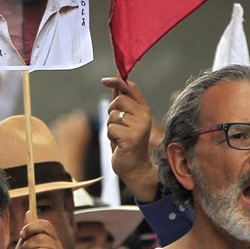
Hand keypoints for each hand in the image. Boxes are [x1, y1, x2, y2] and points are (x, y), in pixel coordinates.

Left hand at [103, 77, 158, 200]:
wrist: (136, 168)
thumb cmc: (128, 143)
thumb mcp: (125, 121)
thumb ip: (121, 103)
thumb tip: (114, 84)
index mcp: (144, 110)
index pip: (131, 88)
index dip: (117, 81)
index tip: (104, 80)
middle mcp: (144, 116)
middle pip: (118, 101)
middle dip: (111, 113)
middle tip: (117, 127)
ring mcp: (139, 127)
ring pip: (112, 116)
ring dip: (110, 128)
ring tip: (119, 138)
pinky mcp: (131, 137)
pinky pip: (110, 129)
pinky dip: (110, 137)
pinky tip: (119, 145)